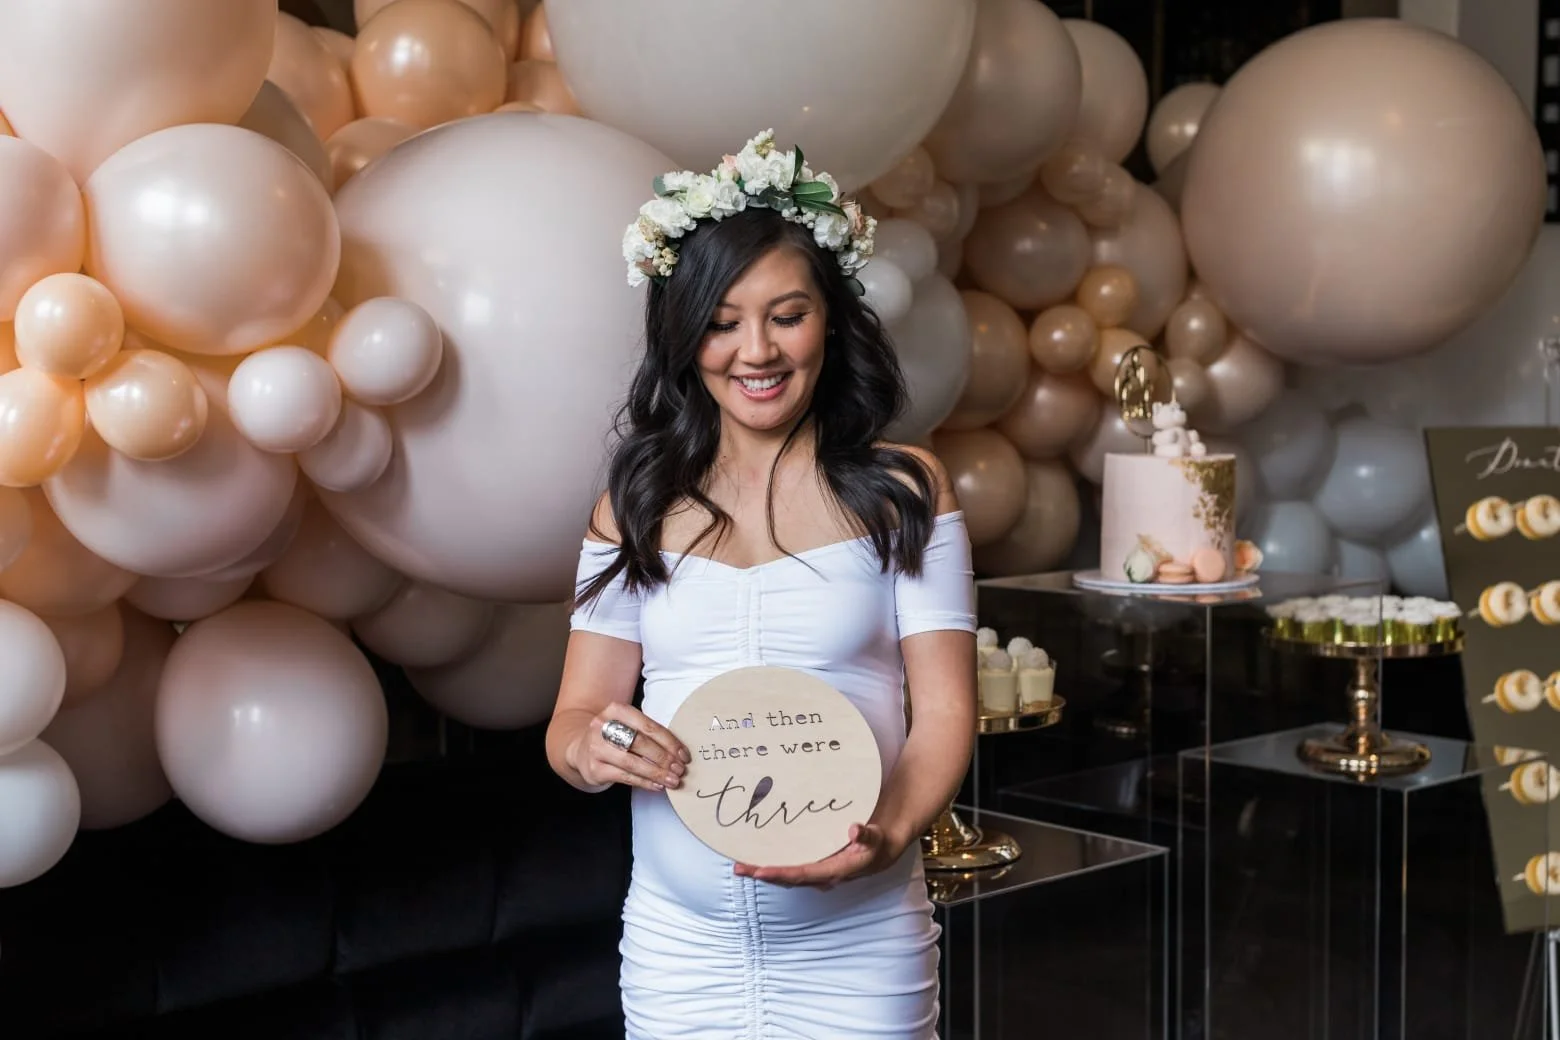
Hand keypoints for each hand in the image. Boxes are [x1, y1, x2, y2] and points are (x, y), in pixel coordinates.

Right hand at [568, 702, 689, 792]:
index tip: (684, 755)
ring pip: (632, 763)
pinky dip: (644, 782)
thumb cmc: (613, 737)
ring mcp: (596, 749)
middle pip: (640, 744)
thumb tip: (678, 753)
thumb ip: (648, 733)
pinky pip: (625, 777)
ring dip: (656, 773)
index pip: (648, 726)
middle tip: (680, 769)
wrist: (579, 748)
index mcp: (615, 710)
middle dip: (664, 758)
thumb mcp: (626, 725)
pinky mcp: (594, 769)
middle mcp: (602, 727)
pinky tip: (657, 785)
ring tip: (672, 780)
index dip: (669, 742)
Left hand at [733, 823, 903, 889]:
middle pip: (787, 878)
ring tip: (740, 866)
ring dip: (763, 871)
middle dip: (762, 874)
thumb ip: (867, 834)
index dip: (780, 873)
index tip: (759, 871)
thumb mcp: (876, 837)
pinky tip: (758, 860)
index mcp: (834, 870)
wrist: (883, 850)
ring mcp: (817, 873)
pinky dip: (773, 866)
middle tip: (737, 868)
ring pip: (786, 876)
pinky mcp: (814, 867)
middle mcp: (822, 876)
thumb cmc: (878, 842)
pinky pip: (790, 870)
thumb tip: (854, 830)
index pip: (802, 874)